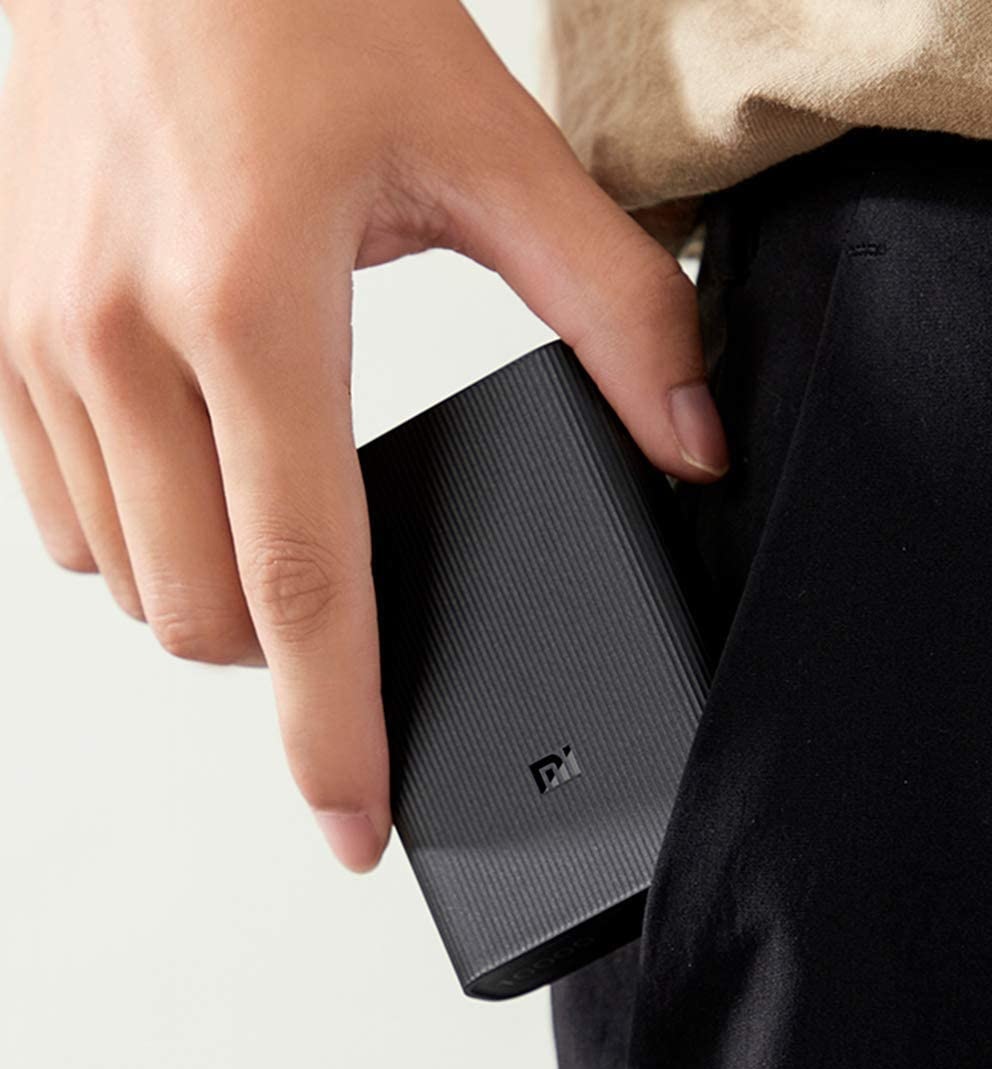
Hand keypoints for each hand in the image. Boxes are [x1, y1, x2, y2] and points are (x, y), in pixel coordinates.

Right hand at [0, 0, 727, 871]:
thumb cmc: (308, 3)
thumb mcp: (491, 148)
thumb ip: (615, 307)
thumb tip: (692, 439)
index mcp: (251, 304)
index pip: (304, 588)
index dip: (336, 735)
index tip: (356, 828)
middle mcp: (118, 334)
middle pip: (206, 616)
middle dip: (290, 659)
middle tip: (355, 616)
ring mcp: (37, 334)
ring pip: (126, 579)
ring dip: (216, 598)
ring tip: (285, 532)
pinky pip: (57, 513)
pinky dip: (142, 538)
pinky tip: (203, 482)